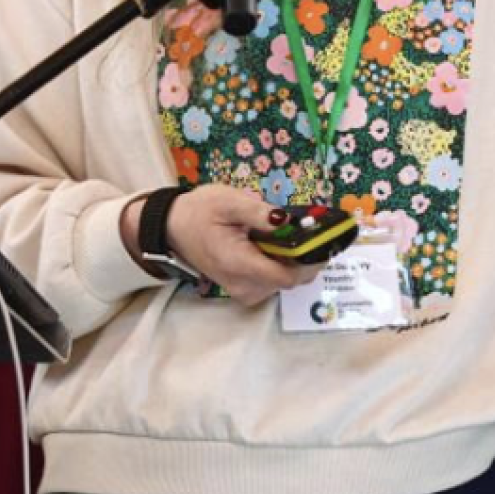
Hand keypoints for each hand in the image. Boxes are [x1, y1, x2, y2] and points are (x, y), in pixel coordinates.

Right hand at [124, 184, 314, 305]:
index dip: (310, 258)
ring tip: (291, 232)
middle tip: (311, 228)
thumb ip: (259, 212)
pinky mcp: (246, 290)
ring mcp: (245, 292)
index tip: (322, 237)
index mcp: (239, 265)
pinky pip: (275, 280)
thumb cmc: (199, 212)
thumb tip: (288, 221)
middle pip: (291, 280)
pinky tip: (278, 244)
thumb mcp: (228, 201)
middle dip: (306, 255)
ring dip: (296, 259)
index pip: (288, 276)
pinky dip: (284, 263)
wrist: (172, 229)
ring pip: (286, 281)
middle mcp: (244, 286)